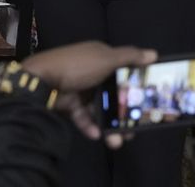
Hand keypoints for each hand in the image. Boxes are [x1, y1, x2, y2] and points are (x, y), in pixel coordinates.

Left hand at [21, 41, 156, 143]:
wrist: (40, 81)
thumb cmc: (77, 66)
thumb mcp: (105, 58)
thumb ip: (128, 57)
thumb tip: (154, 54)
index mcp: (99, 58)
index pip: (123, 71)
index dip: (136, 85)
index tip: (150, 101)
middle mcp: (91, 73)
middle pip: (114, 94)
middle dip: (126, 113)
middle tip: (136, 128)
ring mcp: (80, 90)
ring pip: (101, 110)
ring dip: (111, 126)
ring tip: (118, 141)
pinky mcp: (70, 105)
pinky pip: (84, 117)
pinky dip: (91, 126)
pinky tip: (98, 135)